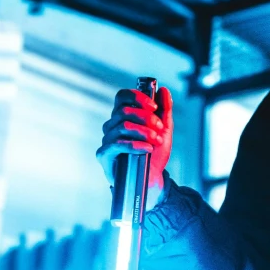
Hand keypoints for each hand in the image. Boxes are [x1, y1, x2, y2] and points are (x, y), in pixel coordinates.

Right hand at [98, 85, 172, 210]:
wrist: (152, 179)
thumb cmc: (154, 154)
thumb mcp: (164, 130)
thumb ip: (165, 110)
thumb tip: (164, 90)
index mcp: (123, 116)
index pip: (122, 97)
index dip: (137, 97)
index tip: (154, 106)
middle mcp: (112, 125)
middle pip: (123, 111)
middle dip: (146, 118)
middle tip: (159, 128)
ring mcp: (107, 140)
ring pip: (122, 126)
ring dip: (144, 132)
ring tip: (156, 141)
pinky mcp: (104, 155)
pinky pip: (116, 144)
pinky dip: (135, 145)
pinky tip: (147, 149)